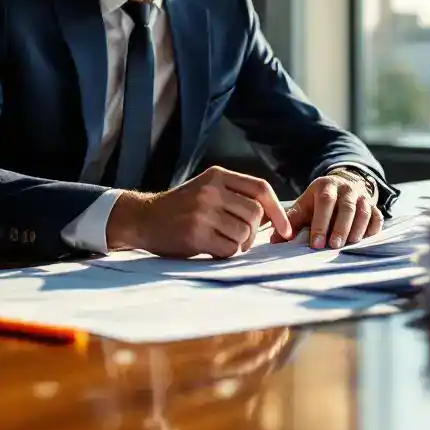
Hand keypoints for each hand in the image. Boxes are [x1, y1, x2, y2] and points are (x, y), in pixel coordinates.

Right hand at [106, 166, 291, 257]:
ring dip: (239, 244)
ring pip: (243, 233)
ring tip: (222, 242)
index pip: (260, 188)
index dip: (278, 210)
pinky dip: (226, 253)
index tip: (285, 229)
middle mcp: (211, 190)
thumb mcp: (207, 189)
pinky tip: (212, 248)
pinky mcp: (195, 234)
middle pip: (254, 214)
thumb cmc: (181, 208)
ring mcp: (202, 212)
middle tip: (240, 238)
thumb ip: (235, 196)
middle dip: (253, 231)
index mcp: (217, 175)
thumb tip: (273, 216)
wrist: (144, 218)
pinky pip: (228, 249)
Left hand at [273, 171, 381, 249]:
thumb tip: (275, 241)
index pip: (324, 201)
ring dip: (357, 229)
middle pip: (346, 207)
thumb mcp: (305, 206)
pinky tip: (365, 242)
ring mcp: (362, 197)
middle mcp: (346, 189)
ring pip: (364, 212)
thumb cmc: (319, 202)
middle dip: (340, 227)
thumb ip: (292, 221)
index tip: (316, 243)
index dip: (321, 222)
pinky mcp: (374, 206)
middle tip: (334, 246)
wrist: (343, 186)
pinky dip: (373, 230)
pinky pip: (377, 218)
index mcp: (326, 186)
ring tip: (349, 246)